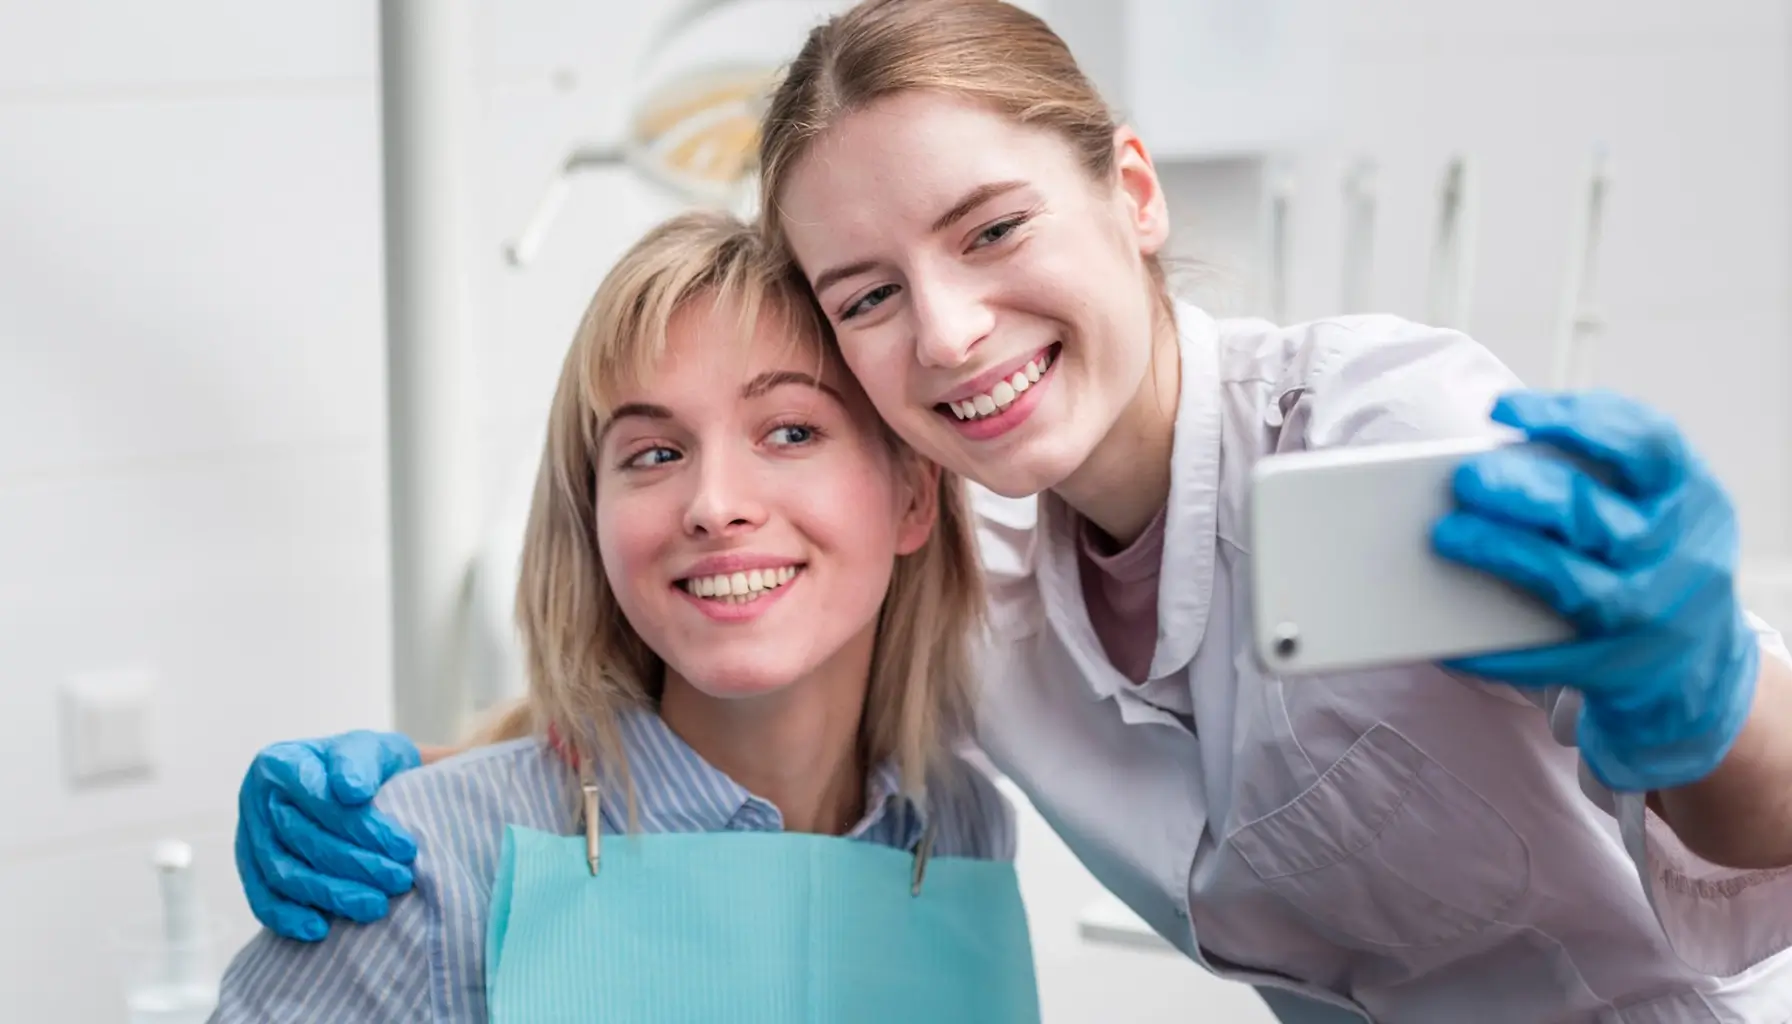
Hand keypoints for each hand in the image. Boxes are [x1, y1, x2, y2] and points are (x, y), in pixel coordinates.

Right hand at [236, 730, 422, 940]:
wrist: (357, 785)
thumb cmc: (365, 767)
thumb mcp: (372, 749)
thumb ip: (360, 762)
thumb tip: (350, 791)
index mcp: (280, 762)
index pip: (319, 800)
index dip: (364, 828)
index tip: (406, 848)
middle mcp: (257, 799)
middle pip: (302, 840)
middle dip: (355, 865)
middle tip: (399, 881)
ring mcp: (250, 836)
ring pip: (284, 873)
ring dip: (331, 895)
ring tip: (376, 906)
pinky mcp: (252, 870)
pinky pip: (261, 899)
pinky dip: (288, 918)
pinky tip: (321, 930)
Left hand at [1433, 389, 1758, 791]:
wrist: (1703, 666)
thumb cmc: (1655, 558)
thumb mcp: (1658, 506)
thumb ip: (1600, 474)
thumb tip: (1494, 458)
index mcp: (1692, 494)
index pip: (1644, 443)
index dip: (1573, 418)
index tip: (1503, 409)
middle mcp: (1680, 553)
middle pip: (1594, 513)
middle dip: (1521, 491)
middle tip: (1463, 479)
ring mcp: (1651, 615)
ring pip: (1572, 581)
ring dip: (1503, 554)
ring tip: (1447, 535)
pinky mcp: (1618, 668)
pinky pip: (1548, 654)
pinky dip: (1496, 643)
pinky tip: (1450, 630)